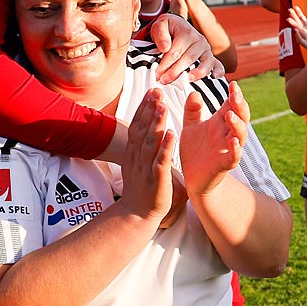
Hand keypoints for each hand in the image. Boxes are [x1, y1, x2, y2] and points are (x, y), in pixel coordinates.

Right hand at [115, 88, 175, 225]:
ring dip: (157, 124)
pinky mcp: (156, 179)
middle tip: (157, 92)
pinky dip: (166, 147)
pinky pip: (161, 161)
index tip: (152, 91)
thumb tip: (146, 126)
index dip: (144, 107)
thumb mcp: (136, 162)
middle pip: (143, 129)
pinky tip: (172, 134)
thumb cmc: (140, 187)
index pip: (137, 125)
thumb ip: (141, 145)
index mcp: (133, 152)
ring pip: (151, 142)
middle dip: (150, 110)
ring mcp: (146, 168)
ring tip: (163, 107)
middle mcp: (137, 157)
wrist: (136, 214)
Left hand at [149, 12, 219, 82]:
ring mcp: (207, 50)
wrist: (178, 27)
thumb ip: (160, 34)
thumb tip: (165, 47)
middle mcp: (200, 41)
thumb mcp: (160, 25)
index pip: (175, 52)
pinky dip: (218, 72)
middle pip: (188, 59)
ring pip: (204, 64)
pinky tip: (214, 78)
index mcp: (187, 32)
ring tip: (186, 80)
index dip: (165, 64)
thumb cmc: (168, 29)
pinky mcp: (211, 58)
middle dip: (175, 72)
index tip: (157, 74)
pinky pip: (218, 65)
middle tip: (164, 81)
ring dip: (196, 74)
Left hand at [180, 80, 247, 196]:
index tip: (232, 83)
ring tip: (229, 115)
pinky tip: (233, 142)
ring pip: (240, 135)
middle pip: (240, 117)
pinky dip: (236, 150)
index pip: (231, 106)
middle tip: (235, 94)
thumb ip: (192, 111)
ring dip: (237, 125)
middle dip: (240, 105)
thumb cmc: (194, 151)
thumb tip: (195, 93)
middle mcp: (227, 134)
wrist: (192, 178)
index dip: (234, 95)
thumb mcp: (190, 127)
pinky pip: (234, 156)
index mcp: (220, 123)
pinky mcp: (224, 164)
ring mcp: (228, 149)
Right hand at [287, 4, 306, 59]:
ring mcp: (306, 38)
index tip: (295, 6)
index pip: (302, 18)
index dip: (298, 12)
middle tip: (289, 10)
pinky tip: (296, 31)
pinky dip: (298, 36)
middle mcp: (306, 32)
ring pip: (298, 31)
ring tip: (289, 20)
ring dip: (294, 26)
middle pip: (298, 23)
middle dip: (294, 17)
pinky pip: (301, 40)